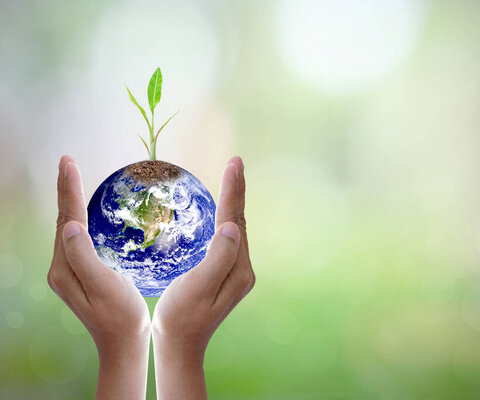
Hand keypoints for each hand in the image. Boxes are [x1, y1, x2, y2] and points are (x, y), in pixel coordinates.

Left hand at [47, 155, 150, 399]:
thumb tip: (70, 225)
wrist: (123, 343)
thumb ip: (84, 256)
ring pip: (68, 228)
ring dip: (70, 201)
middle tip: (67, 162)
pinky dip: (80, 217)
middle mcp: (62, 267)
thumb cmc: (121, 315)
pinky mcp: (81, 274)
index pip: (66, 219)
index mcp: (65, 268)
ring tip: (73, 179)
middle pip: (63, 220)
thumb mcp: (103, 285)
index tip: (69, 162)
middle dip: (65, 189)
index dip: (68, 190)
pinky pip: (78, 238)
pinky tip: (87, 213)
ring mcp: (70, 271)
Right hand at [152, 156, 254, 399]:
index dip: (233, 191)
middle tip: (235, 162)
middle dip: (237, 190)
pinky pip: (228, 239)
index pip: (235, 221)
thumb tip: (233, 227)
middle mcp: (242, 268)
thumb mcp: (198, 287)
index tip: (234, 164)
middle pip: (239, 221)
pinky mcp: (227, 274)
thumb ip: (217, 258)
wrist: (180, 345)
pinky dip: (225, 218)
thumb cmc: (181, 317)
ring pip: (235, 229)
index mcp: (237, 269)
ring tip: (232, 177)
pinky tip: (220, 212)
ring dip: (233, 202)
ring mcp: (236, 272)